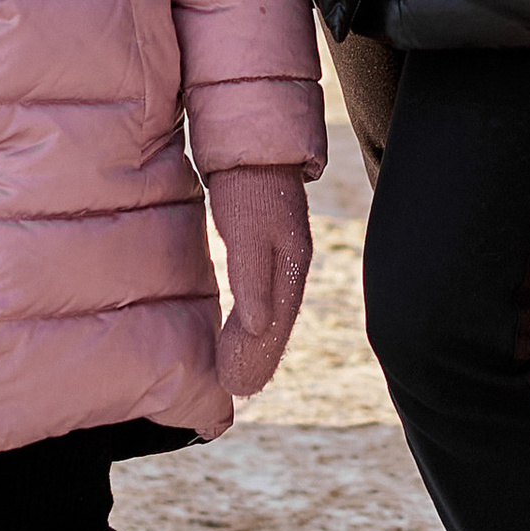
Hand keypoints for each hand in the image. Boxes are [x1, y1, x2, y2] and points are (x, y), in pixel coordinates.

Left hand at [205, 164, 312, 397]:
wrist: (254, 142)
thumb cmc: (247, 184)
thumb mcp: (247, 230)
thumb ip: (254, 279)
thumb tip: (260, 328)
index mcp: (292, 265)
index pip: (276, 324)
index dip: (258, 357)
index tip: (237, 386)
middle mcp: (293, 263)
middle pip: (277, 322)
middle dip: (259, 356)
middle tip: (236, 389)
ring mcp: (284, 253)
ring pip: (273, 308)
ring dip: (257, 341)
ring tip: (239, 370)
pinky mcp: (270, 243)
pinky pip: (266, 292)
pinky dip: (255, 317)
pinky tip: (245, 326)